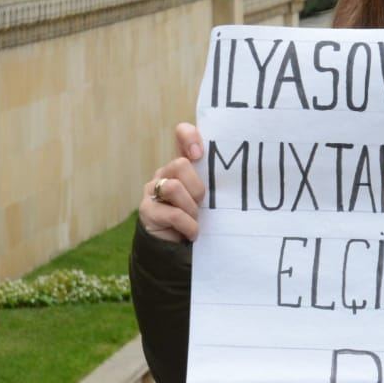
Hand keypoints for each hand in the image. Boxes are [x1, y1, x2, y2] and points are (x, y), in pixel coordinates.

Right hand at [139, 123, 206, 242]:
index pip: (182, 135)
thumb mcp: (210, 197)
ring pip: (173, 187)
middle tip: (201, 204)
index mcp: (183, 166)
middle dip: (196, 188)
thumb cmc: (198, 218)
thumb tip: (236, 170)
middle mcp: (165, 173)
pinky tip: (192, 233)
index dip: (189, 136)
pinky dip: (188, 225)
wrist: (176, 248)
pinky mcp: (147, 210)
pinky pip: (173, 213)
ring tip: (195, 219)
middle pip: (180, 164)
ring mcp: (152, 190)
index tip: (199, 154)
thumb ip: (215, 181)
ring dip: (191, 207)